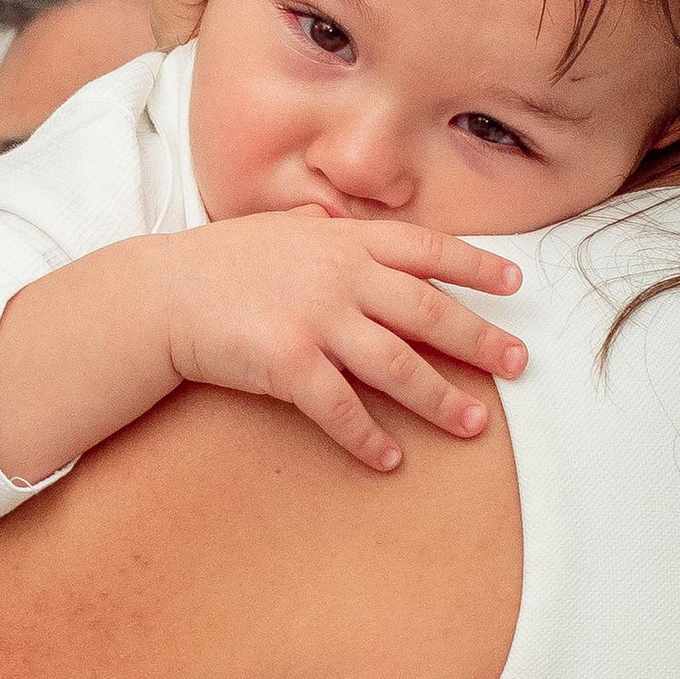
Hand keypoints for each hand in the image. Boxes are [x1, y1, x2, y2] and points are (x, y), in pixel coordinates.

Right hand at [159, 213, 526, 472]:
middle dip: (481, 340)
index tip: (517, 285)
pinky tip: (391, 460)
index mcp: (344, 241)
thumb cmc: (217, 264)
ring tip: (475, 423)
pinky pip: (341, 409)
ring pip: (398, 366)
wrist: (160, 295)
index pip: (427, 250)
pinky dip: (369, 438)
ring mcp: (315, 320)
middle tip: (519, 364)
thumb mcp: (275, 231)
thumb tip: (337, 218)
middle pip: (429, 313)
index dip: (476, 268)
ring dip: (441, 399)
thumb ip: (316, 228)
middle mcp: (339, 276)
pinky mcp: (288, 364)